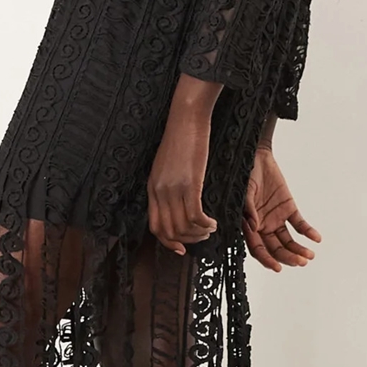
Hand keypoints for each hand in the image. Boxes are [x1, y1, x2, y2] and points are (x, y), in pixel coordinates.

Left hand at [147, 105, 217, 254]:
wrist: (186, 118)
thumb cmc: (180, 138)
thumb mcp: (166, 165)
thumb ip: (167, 185)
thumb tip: (177, 203)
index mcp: (152, 188)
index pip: (155, 226)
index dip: (168, 242)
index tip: (182, 248)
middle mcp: (160, 191)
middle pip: (169, 231)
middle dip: (187, 240)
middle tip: (202, 236)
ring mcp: (173, 188)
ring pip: (183, 226)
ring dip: (199, 233)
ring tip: (210, 228)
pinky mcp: (190, 183)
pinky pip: (195, 215)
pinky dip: (206, 224)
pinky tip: (214, 222)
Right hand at [243, 147, 321, 272]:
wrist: (257, 157)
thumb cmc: (245, 175)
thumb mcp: (244, 192)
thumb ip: (248, 210)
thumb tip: (254, 228)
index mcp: (250, 226)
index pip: (258, 249)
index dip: (267, 260)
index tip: (277, 268)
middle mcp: (263, 226)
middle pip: (276, 249)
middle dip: (288, 258)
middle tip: (300, 263)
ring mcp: (277, 218)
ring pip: (288, 241)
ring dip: (298, 250)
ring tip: (310, 256)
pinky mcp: (289, 209)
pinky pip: (299, 224)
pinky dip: (308, 232)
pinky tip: (316, 238)